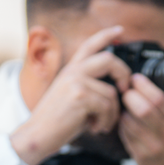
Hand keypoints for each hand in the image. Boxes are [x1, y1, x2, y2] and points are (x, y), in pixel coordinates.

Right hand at [11, 26, 127, 164]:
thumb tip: (115, 86)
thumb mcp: (72, 96)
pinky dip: (106, 121)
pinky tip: (96, 128)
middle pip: (109, 59)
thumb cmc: (58, 121)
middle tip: (125, 90)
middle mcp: (73, 71)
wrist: (38, 135)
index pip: (89, 44)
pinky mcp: (79, 96)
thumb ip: (89, 85)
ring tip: (102, 123)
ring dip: (112, 113)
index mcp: (71, 70)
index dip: (106, 35)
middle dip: (124, 75)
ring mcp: (75, 81)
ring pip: (111, 92)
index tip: (120, 29)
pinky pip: (107, 106)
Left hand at [118, 72, 163, 164]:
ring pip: (129, 121)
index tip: (136, 79)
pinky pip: (125, 135)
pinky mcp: (141, 158)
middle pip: (142, 109)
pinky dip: (122, 124)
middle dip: (130, 95)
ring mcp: (153, 149)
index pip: (159, 99)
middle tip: (127, 90)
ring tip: (126, 106)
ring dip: (124, 110)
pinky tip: (126, 121)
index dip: (143, 85)